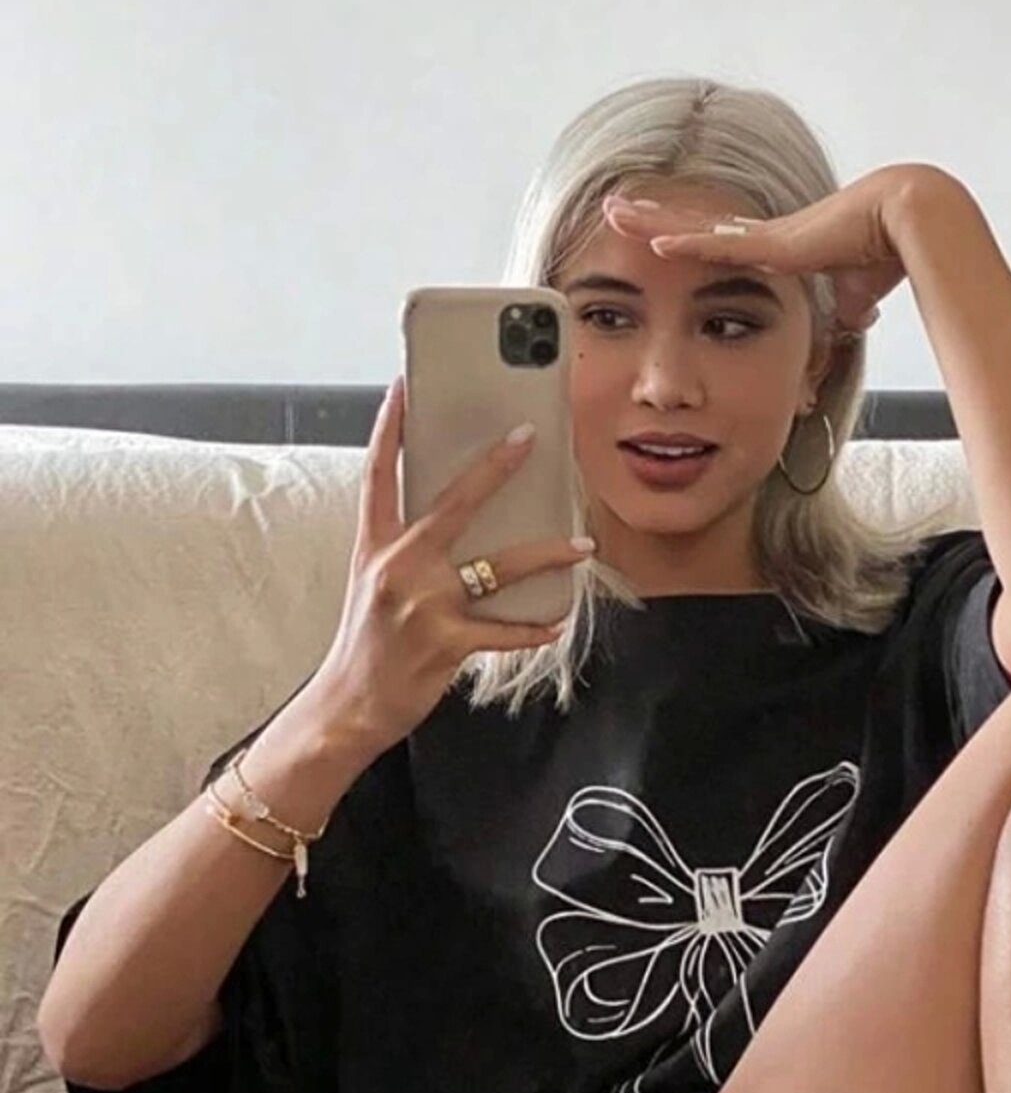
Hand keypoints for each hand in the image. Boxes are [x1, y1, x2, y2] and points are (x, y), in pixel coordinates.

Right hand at [316, 379, 590, 753]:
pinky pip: (503, 630)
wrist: (348, 705)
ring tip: (581, 546)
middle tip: (528, 438)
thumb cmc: (368, 644)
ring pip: (497, 568)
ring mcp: (422, 605)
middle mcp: (398, 567)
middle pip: (452, 505)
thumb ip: (408, 550)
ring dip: (546, 555)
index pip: (378, 475)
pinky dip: (533, 627)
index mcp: (374, 547)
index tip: (403, 387)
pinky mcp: (444, 642)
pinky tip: (556, 622)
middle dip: (494, 468)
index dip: (389, 429)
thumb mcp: (375, 585)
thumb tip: (460, 522)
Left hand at [602, 164, 957, 337]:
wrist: (905, 223)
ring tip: (612, 213)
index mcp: (775, 249)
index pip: (716, 244)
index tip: (654, 236)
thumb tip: (852, 323)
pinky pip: (716, 246)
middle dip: (650, 220)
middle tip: (612, 210)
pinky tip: (651, 242)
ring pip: (692, 228)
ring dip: (651, 223)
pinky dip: (684, 245)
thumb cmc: (884, 251)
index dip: (684, 239)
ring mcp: (761, 238)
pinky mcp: (771, 244)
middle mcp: (760, 237)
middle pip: (691, 227)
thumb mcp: (855, 296)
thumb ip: (845, 310)